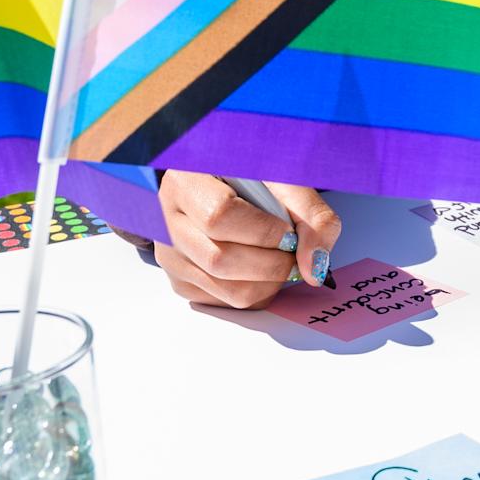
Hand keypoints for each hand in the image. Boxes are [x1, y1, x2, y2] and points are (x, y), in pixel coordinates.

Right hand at [151, 171, 340, 308]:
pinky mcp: (180, 280)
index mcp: (184, 181)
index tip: (288, 231)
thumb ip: (310, 215)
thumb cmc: (253, 176)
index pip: (219, 216)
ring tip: (282, 258)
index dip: (263, 231)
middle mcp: (165, 221)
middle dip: (272, 263)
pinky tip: (262, 267)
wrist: (226, 182)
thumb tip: (314, 268)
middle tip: (293, 251)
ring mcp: (170, 256)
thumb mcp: (284, 178)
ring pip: (226, 289)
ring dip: (269, 282)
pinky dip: (258, 292)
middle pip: (220, 260)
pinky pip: (226, 303)